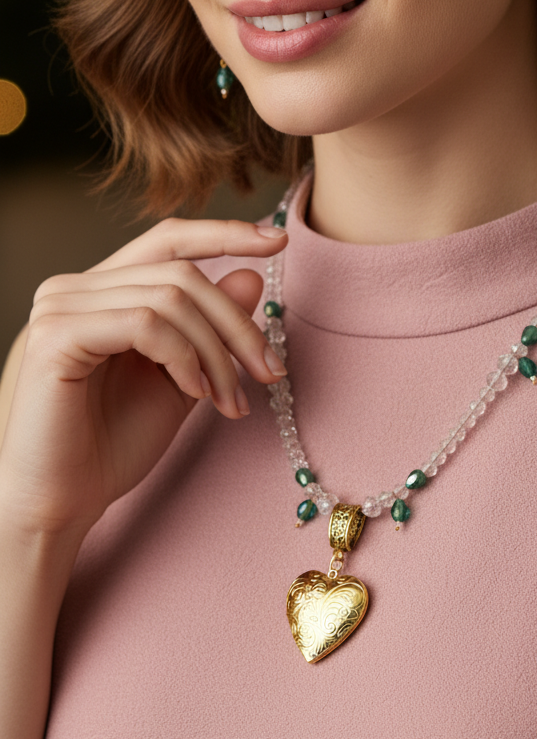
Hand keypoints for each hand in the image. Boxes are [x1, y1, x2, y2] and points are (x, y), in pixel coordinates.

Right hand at [0, 218, 287, 538]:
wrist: (62, 504)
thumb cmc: (112, 446)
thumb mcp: (182, 378)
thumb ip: (210, 330)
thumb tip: (251, 276)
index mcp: (100, 290)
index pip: (168, 241)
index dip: (224, 234)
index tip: (278, 242)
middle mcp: (73, 287)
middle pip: (182, 274)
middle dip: (236, 324)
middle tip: (270, 372)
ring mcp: (60, 306)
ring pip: (170, 298)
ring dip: (216, 352)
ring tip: (229, 400)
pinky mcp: (57, 335)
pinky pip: (145, 323)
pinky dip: (184, 357)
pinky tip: (194, 392)